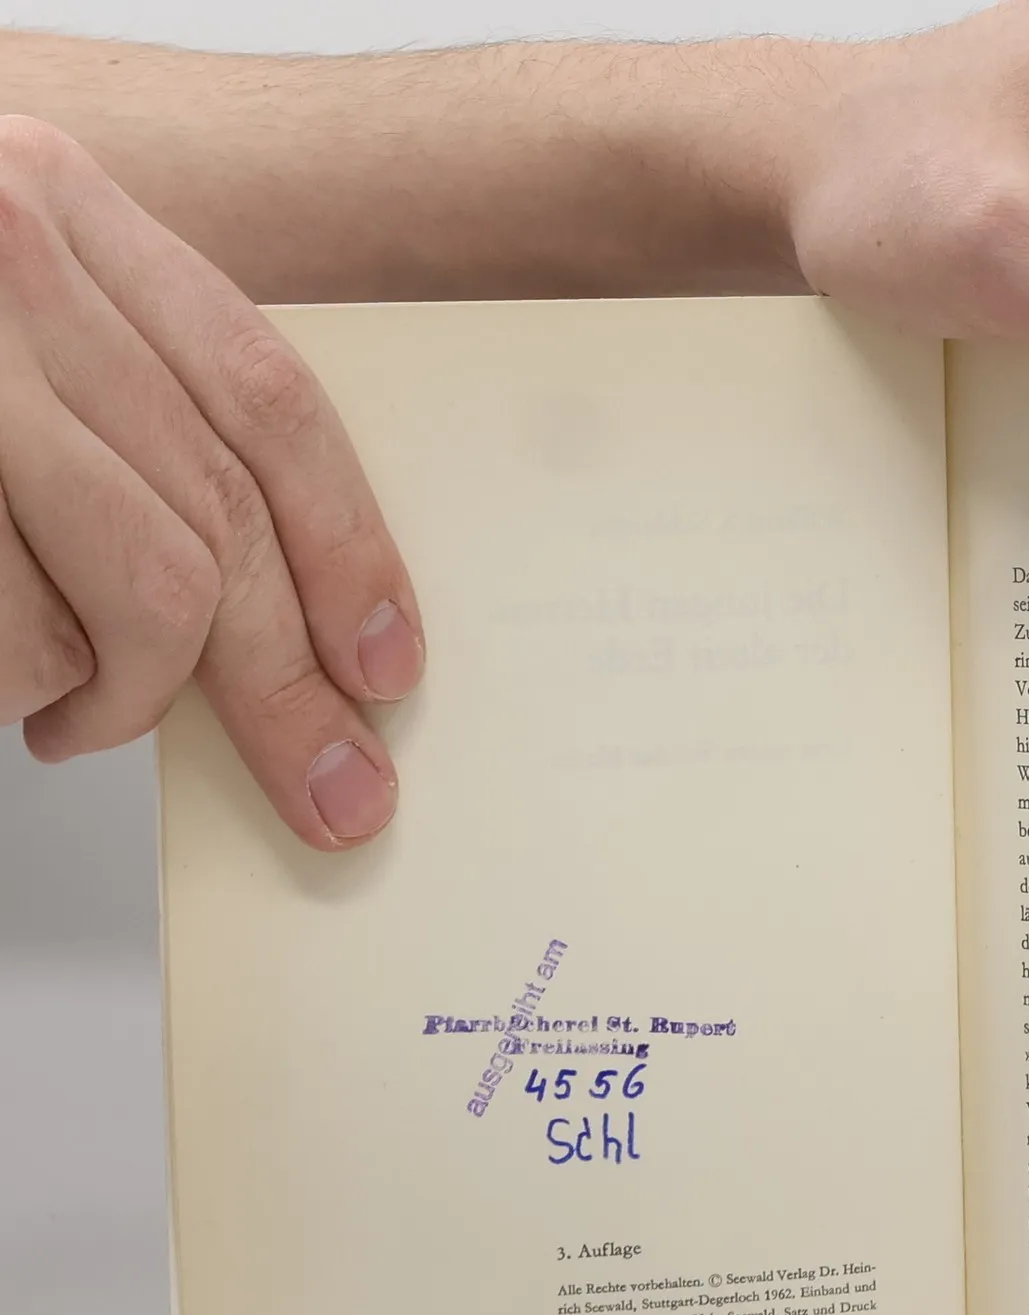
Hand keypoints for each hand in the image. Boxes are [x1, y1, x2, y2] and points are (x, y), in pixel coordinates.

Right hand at [0, 116, 420, 848]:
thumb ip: (114, 410)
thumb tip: (266, 593)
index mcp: (52, 211)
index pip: (266, 402)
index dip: (350, 549)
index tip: (387, 660)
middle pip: (220, 522)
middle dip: (287, 685)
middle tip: (333, 785)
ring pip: (138, 591)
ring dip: (121, 695)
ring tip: (72, 713)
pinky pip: (14, 638)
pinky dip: (19, 692)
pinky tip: (7, 693)